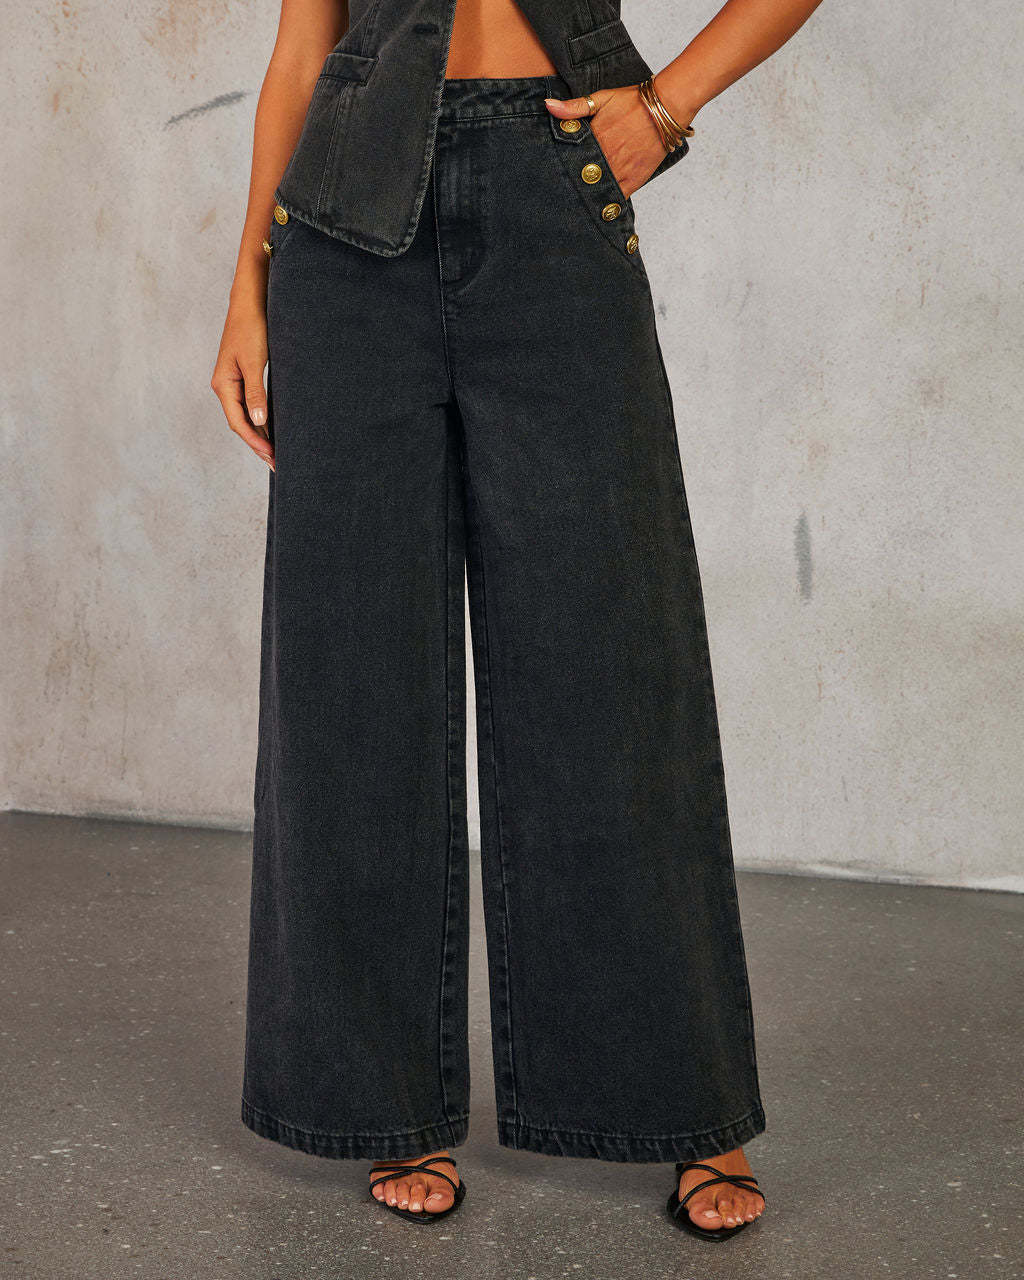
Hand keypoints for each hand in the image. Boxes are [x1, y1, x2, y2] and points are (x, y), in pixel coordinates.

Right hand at [211, 296, 274, 470]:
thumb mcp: (254, 362)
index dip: (254, 442)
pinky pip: (250, 404)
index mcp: (223, 385)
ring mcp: (232, 382)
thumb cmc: (252, 329)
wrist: (250, 303)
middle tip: (276, 463)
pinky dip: (260, 419)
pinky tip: (271, 428)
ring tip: (275, 452)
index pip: (238, 423)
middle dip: (257, 443)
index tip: (271, 456)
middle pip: (240, 423)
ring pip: (244, 415)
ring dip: (259, 434)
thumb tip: (258, 420)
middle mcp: (225, 386)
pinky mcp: (242, 376)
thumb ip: (256, 392)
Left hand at [544, 85, 682, 199]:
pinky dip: (607, 203)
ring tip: (575, 203)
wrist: (665, 108)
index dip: (561, 168)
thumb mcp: (601, 98)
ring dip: (587, 196)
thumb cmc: (633, 101)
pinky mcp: (633, 180)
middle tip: (559, 194)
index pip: (570, 160)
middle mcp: (605, 159)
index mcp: (594, 140)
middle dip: (572, 184)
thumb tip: (548, 106)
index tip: (552, 175)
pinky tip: (597, 208)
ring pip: (597, 191)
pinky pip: (616, 198)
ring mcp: (620, 171)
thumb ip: (574, 107)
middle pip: (582, 178)